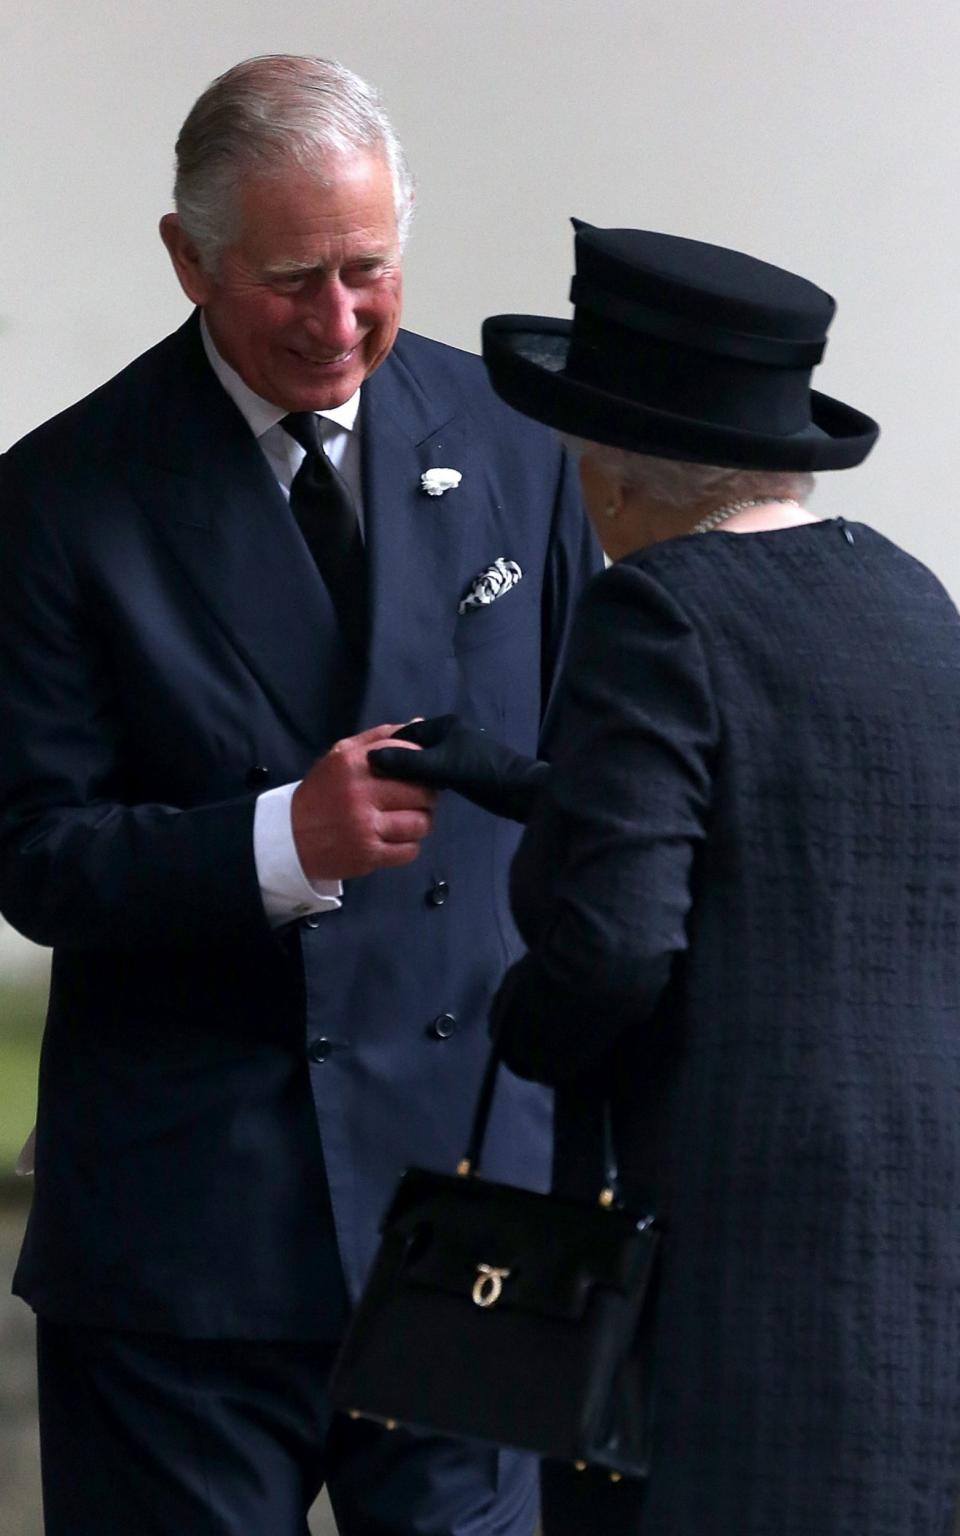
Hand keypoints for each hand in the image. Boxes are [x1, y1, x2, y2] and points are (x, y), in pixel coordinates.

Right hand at [292, 723, 436, 880]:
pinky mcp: (368, 855)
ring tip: (402, 820)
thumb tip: (420, 723)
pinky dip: (407, 846)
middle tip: (413, 799)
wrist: (288, 836)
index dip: (423, 764)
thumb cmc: (322, 792)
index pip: (410, 754)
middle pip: (422, 792)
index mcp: (354, 763)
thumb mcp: (341, 755)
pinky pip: (410, 851)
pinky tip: (392, 840)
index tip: (420, 772)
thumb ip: (380, 737)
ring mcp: (365, 827)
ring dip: (418, 823)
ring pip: (421, 823)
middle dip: (425, 796)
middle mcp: (360, 793)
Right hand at [368, 715, 549, 822]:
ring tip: (390, 793)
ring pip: (424, 763)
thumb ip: (407, 762)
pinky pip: (435, 775)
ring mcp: (458, 754)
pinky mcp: (463, 772)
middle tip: (376, 784)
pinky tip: (413, 798)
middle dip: (398, 764)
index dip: (386, 750)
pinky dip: (424, 784)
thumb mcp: (440, 767)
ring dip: (411, 776)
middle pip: (414, 748)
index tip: (366, 768)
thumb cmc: (482, 773)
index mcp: (445, 725)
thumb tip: (371, 758)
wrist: (521, 792)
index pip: (405, 733)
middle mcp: (450, 735)